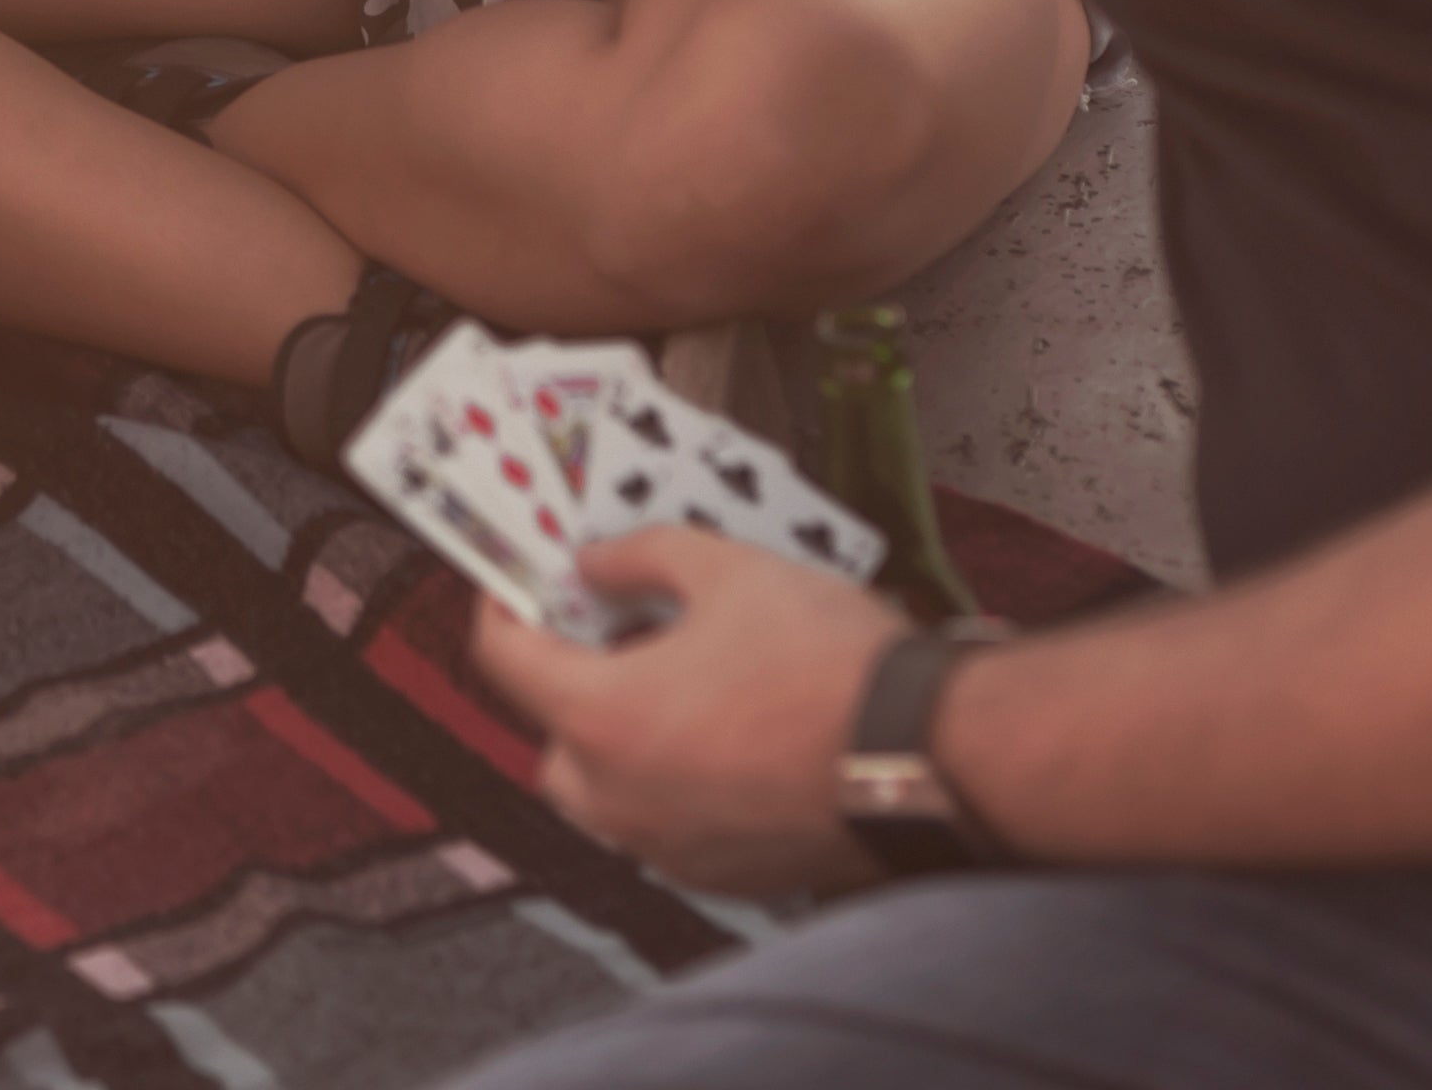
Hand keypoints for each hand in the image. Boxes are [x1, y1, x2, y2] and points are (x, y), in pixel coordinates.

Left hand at [470, 526, 909, 896]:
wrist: (929, 754)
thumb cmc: (830, 663)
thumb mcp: (729, 569)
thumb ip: (642, 555)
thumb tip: (595, 563)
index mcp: (603, 720)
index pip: (504, 661)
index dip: (502, 607)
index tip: (515, 581)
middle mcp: (620, 800)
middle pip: (552, 737)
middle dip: (570, 683)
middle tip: (611, 631)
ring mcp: (669, 849)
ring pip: (607, 793)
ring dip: (622, 739)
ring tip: (678, 680)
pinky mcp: (722, 876)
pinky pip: (666, 827)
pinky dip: (675, 783)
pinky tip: (727, 734)